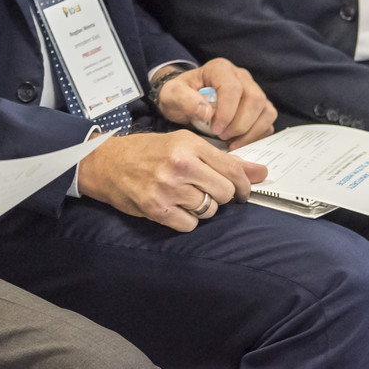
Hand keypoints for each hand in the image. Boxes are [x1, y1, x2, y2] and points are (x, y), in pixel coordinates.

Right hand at [77, 129, 267, 231]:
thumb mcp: (184, 144)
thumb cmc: (147, 151)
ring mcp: (168, 188)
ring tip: (184, 196)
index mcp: (189, 144)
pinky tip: (174, 207)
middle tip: (204, 190)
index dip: (244, 185)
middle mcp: (181, 165)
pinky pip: (190, 224)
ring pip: (209, 210)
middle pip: (225, 193)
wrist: (105, 162)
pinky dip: (185, 219)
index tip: (242, 191)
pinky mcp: (156, 209)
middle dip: (219, 195)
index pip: (234, 170)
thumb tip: (263, 173)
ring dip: (202, 207)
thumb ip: (223, 160)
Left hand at [155, 59, 275, 146]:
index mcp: (219, 69)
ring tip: (231, 141)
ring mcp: (253, 90)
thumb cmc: (180, 96)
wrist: (184, 100)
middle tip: (222, 136)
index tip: (215, 128)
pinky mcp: (259, 106)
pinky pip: (268, 121)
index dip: (227, 112)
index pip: (233, 88)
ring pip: (266, 110)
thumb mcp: (172, 95)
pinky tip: (239, 142)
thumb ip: (185, 100)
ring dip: (251, 131)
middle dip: (240, 124)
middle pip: (255, 99)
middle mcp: (240, 76)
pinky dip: (257, 135)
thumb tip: (206, 112)